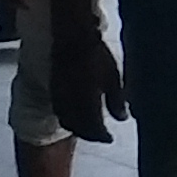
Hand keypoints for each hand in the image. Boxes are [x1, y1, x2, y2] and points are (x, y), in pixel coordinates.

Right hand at [54, 23, 125, 143]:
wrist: (71, 39)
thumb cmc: (96, 55)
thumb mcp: (113, 76)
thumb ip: (117, 100)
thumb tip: (123, 117)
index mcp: (87, 101)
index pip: (94, 127)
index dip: (102, 136)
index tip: (110, 138)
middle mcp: (71, 103)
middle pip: (79, 128)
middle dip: (91, 135)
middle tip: (101, 136)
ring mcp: (59, 97)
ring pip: (67, 121)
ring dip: (78, 129)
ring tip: (90, 128)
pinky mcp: (53, 90)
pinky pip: (59, 111)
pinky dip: (68, 119)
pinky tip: (77, 115)